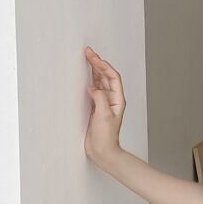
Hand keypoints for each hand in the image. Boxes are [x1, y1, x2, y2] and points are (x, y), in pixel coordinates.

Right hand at [83, 45, 125, 168]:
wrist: (102, 151)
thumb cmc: (106, 137)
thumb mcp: (103, 116)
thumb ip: (100, 99)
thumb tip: (94, 88)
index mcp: (117, 100)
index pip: (113, 77)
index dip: (104, 65)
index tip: (93, 57)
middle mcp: (112, 100)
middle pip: (106, 77)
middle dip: (98, 63)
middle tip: (88, 52)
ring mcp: (104, 103)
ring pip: (100, 82)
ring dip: (94, 70)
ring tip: (87, 58)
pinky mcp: (96, 107)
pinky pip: (94, 90)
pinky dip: (89, 80)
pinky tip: (85, 76)